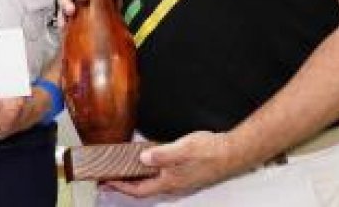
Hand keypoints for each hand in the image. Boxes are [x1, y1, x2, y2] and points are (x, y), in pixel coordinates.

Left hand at [103, 131, 235, 197]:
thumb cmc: (210, 151)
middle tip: (108, 176)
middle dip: (124, 184)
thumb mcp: (182, 149)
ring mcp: (179, 180)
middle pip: (143, 189)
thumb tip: (143, 158)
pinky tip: (146, 163)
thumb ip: (162, 154)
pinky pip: (160, 177)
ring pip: (152, 184)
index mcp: (169, 181)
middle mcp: (173, 184)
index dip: (121, 187)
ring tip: (122, 170)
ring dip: (135, 179)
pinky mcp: (184, 173)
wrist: (232, 153)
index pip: (139, 190)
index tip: (106, 181)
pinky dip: (148, 173)